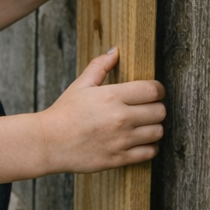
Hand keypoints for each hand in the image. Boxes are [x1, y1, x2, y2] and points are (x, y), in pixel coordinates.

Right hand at [37, 48, 164, 172]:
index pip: (153, 90)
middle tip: (147, 109)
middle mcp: (120, 118)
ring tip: (144, 125)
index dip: (158, 89)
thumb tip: (115, 51)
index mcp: (112, 96)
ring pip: (158, 132)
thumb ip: (100, 66)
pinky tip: (140, 142)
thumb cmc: (64, 112)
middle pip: (160, 111)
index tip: (153, 92)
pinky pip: (150, 152)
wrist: (49, 142)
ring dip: (154, 127)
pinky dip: (150, 147)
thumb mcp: (80, 85)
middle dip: (156, 108)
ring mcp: (121, 140)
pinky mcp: (119, 158)